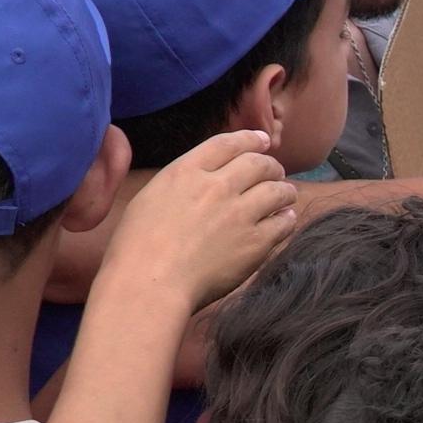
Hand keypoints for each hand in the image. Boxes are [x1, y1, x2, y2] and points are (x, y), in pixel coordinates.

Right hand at [102, 128, 294, 310]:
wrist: (150, 283)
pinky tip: (285, 220)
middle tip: (275, 172)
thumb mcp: (150, 198)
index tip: (262, 141)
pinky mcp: (255, 242)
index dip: (250, 139)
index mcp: (186, 171)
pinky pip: (283, 223)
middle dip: (271, 166)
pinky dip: (286, 219)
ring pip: (277, 191)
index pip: (228, 143)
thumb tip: (205, 179)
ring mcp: (239, 214)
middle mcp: (216, 186)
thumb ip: (182, 183)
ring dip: (284, 190)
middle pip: (258, 163)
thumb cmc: (136, 247)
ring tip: (285, 196)